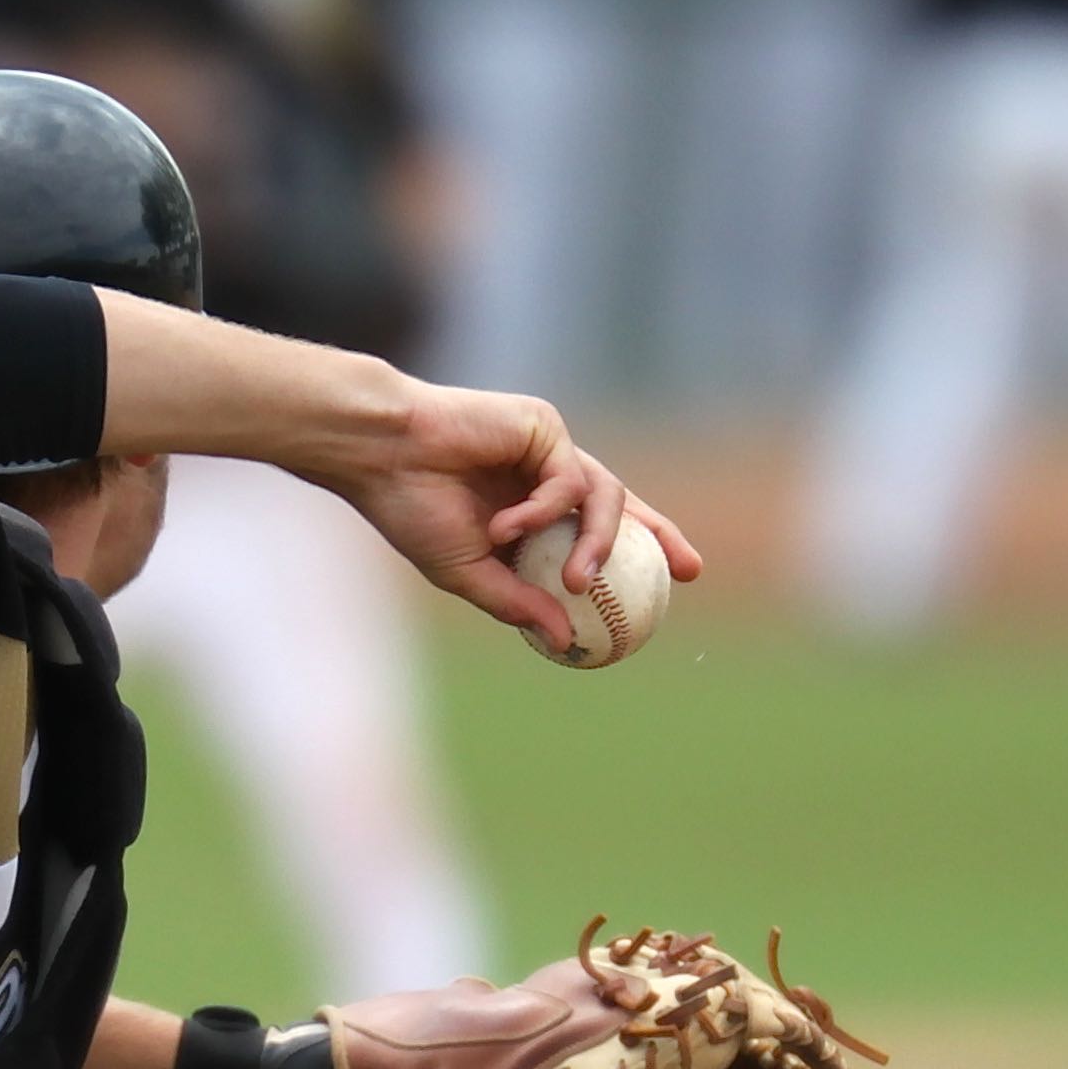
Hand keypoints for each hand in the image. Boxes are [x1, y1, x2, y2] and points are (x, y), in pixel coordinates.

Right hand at [314, 380, 704, 653]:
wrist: (380, 455)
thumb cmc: (411, 510)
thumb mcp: (467, 573)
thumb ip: (518, 603)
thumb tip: (565, 642)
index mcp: (529, 511)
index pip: (597, 533)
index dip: (637, 557)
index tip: (668, 592)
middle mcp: (546, 477)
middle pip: (623, 505)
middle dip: (660, 535)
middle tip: (687, 572)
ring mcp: (548, 449)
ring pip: (606, 495)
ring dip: (597, 542)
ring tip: (577, 579)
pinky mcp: (544, 426)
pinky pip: (568, 479)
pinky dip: (544, 509)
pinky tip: (507, 527)